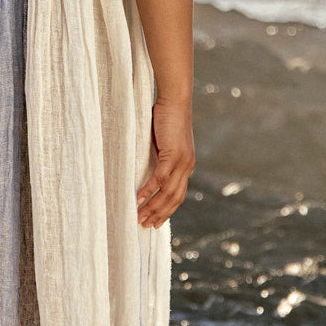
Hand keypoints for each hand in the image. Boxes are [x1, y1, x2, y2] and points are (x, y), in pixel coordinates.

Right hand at [136, 98, 194, 227]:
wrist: (175, 100)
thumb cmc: (167, 116)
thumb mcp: (164, 141)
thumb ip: (160, 155)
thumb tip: (148, 164)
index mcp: (187, 165)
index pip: (179, 194)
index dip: (168, 209)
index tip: (157, 221)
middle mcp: (187, 167)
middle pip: (174, 199)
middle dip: (160, 214)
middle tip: (146, 226)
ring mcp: (182, 162)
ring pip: (167, 192)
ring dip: (152, 207)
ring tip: (139, 217)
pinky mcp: (173, 155)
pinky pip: (160, 179)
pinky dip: (148, 190)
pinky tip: (138, 198)